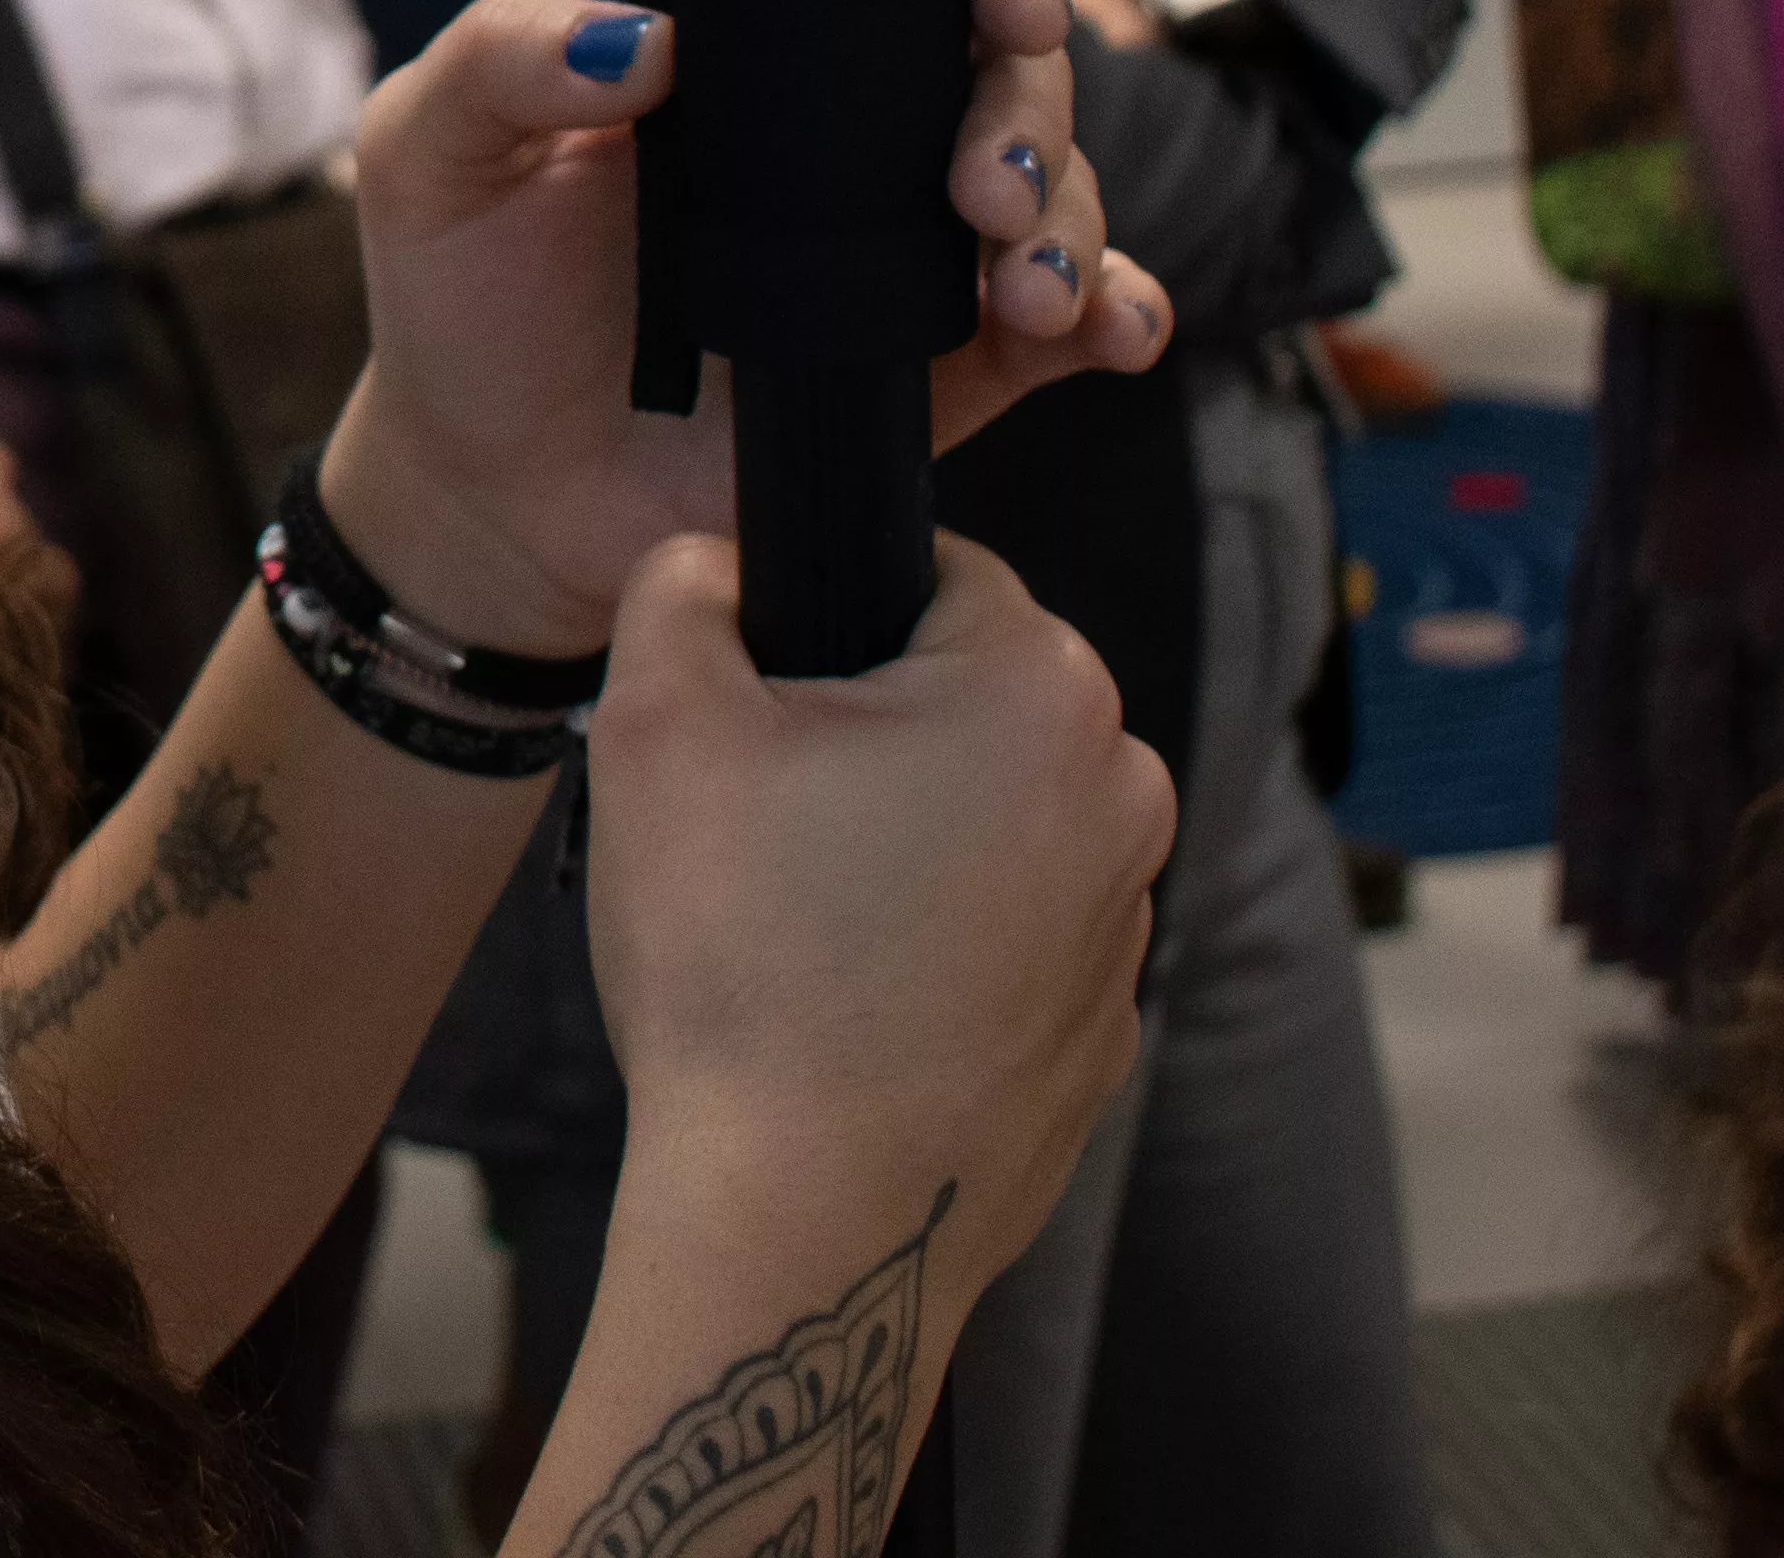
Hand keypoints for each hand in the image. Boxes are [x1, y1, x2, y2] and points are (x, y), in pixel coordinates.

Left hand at [318, 0, 1173, 653]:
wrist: (491, 492)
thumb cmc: (463, 295)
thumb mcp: (433, 151)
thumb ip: (503, 59)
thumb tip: (647, 39)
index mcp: (748, 56)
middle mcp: (849, 140)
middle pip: (1004, 76)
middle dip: (1030, 113)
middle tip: (979, 187)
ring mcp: (905, 254)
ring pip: (1054, 195)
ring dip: (1072, 223)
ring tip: (1024, 287)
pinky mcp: (941, 373)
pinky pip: (1069, 328)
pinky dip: (1116, 315)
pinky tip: (1107, 331)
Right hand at [579, 531, 1165, 1317]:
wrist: (802, 1218)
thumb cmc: (740, 960)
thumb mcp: (658, 721)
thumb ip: (682, 588)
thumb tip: (718, 564)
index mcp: (1044, 688)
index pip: (931, 574)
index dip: (819, 621)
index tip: (756, 706)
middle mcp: (1125, 794)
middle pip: (966, 699)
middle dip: (867, 735)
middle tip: (759, 821)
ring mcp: (1125, 927)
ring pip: (990, 820)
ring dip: (904, 842)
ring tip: (796, 929)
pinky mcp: (1103, 1035)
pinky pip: (1008, 939)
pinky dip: (936, 950)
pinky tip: (848, 1008)